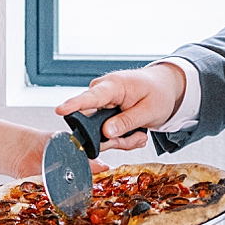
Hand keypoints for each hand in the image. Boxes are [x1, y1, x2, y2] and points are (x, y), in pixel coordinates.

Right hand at [56, 62, 185, 151]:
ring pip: (98, 132)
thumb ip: (127, 122)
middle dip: (113, 138)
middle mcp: (102, 92)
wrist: (164, 87)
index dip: (74, 105)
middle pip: (92, 123)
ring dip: (120, 139)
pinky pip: (104, 131)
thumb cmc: (158, 92)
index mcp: (114, 86)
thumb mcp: (149, 111)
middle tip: (136, 138)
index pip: (90, 97)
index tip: (61, 110)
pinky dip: (120, 137)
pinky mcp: (102, 111)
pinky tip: (134, 133)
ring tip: (139, 134)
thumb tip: (107, 133)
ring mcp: (100, 102)